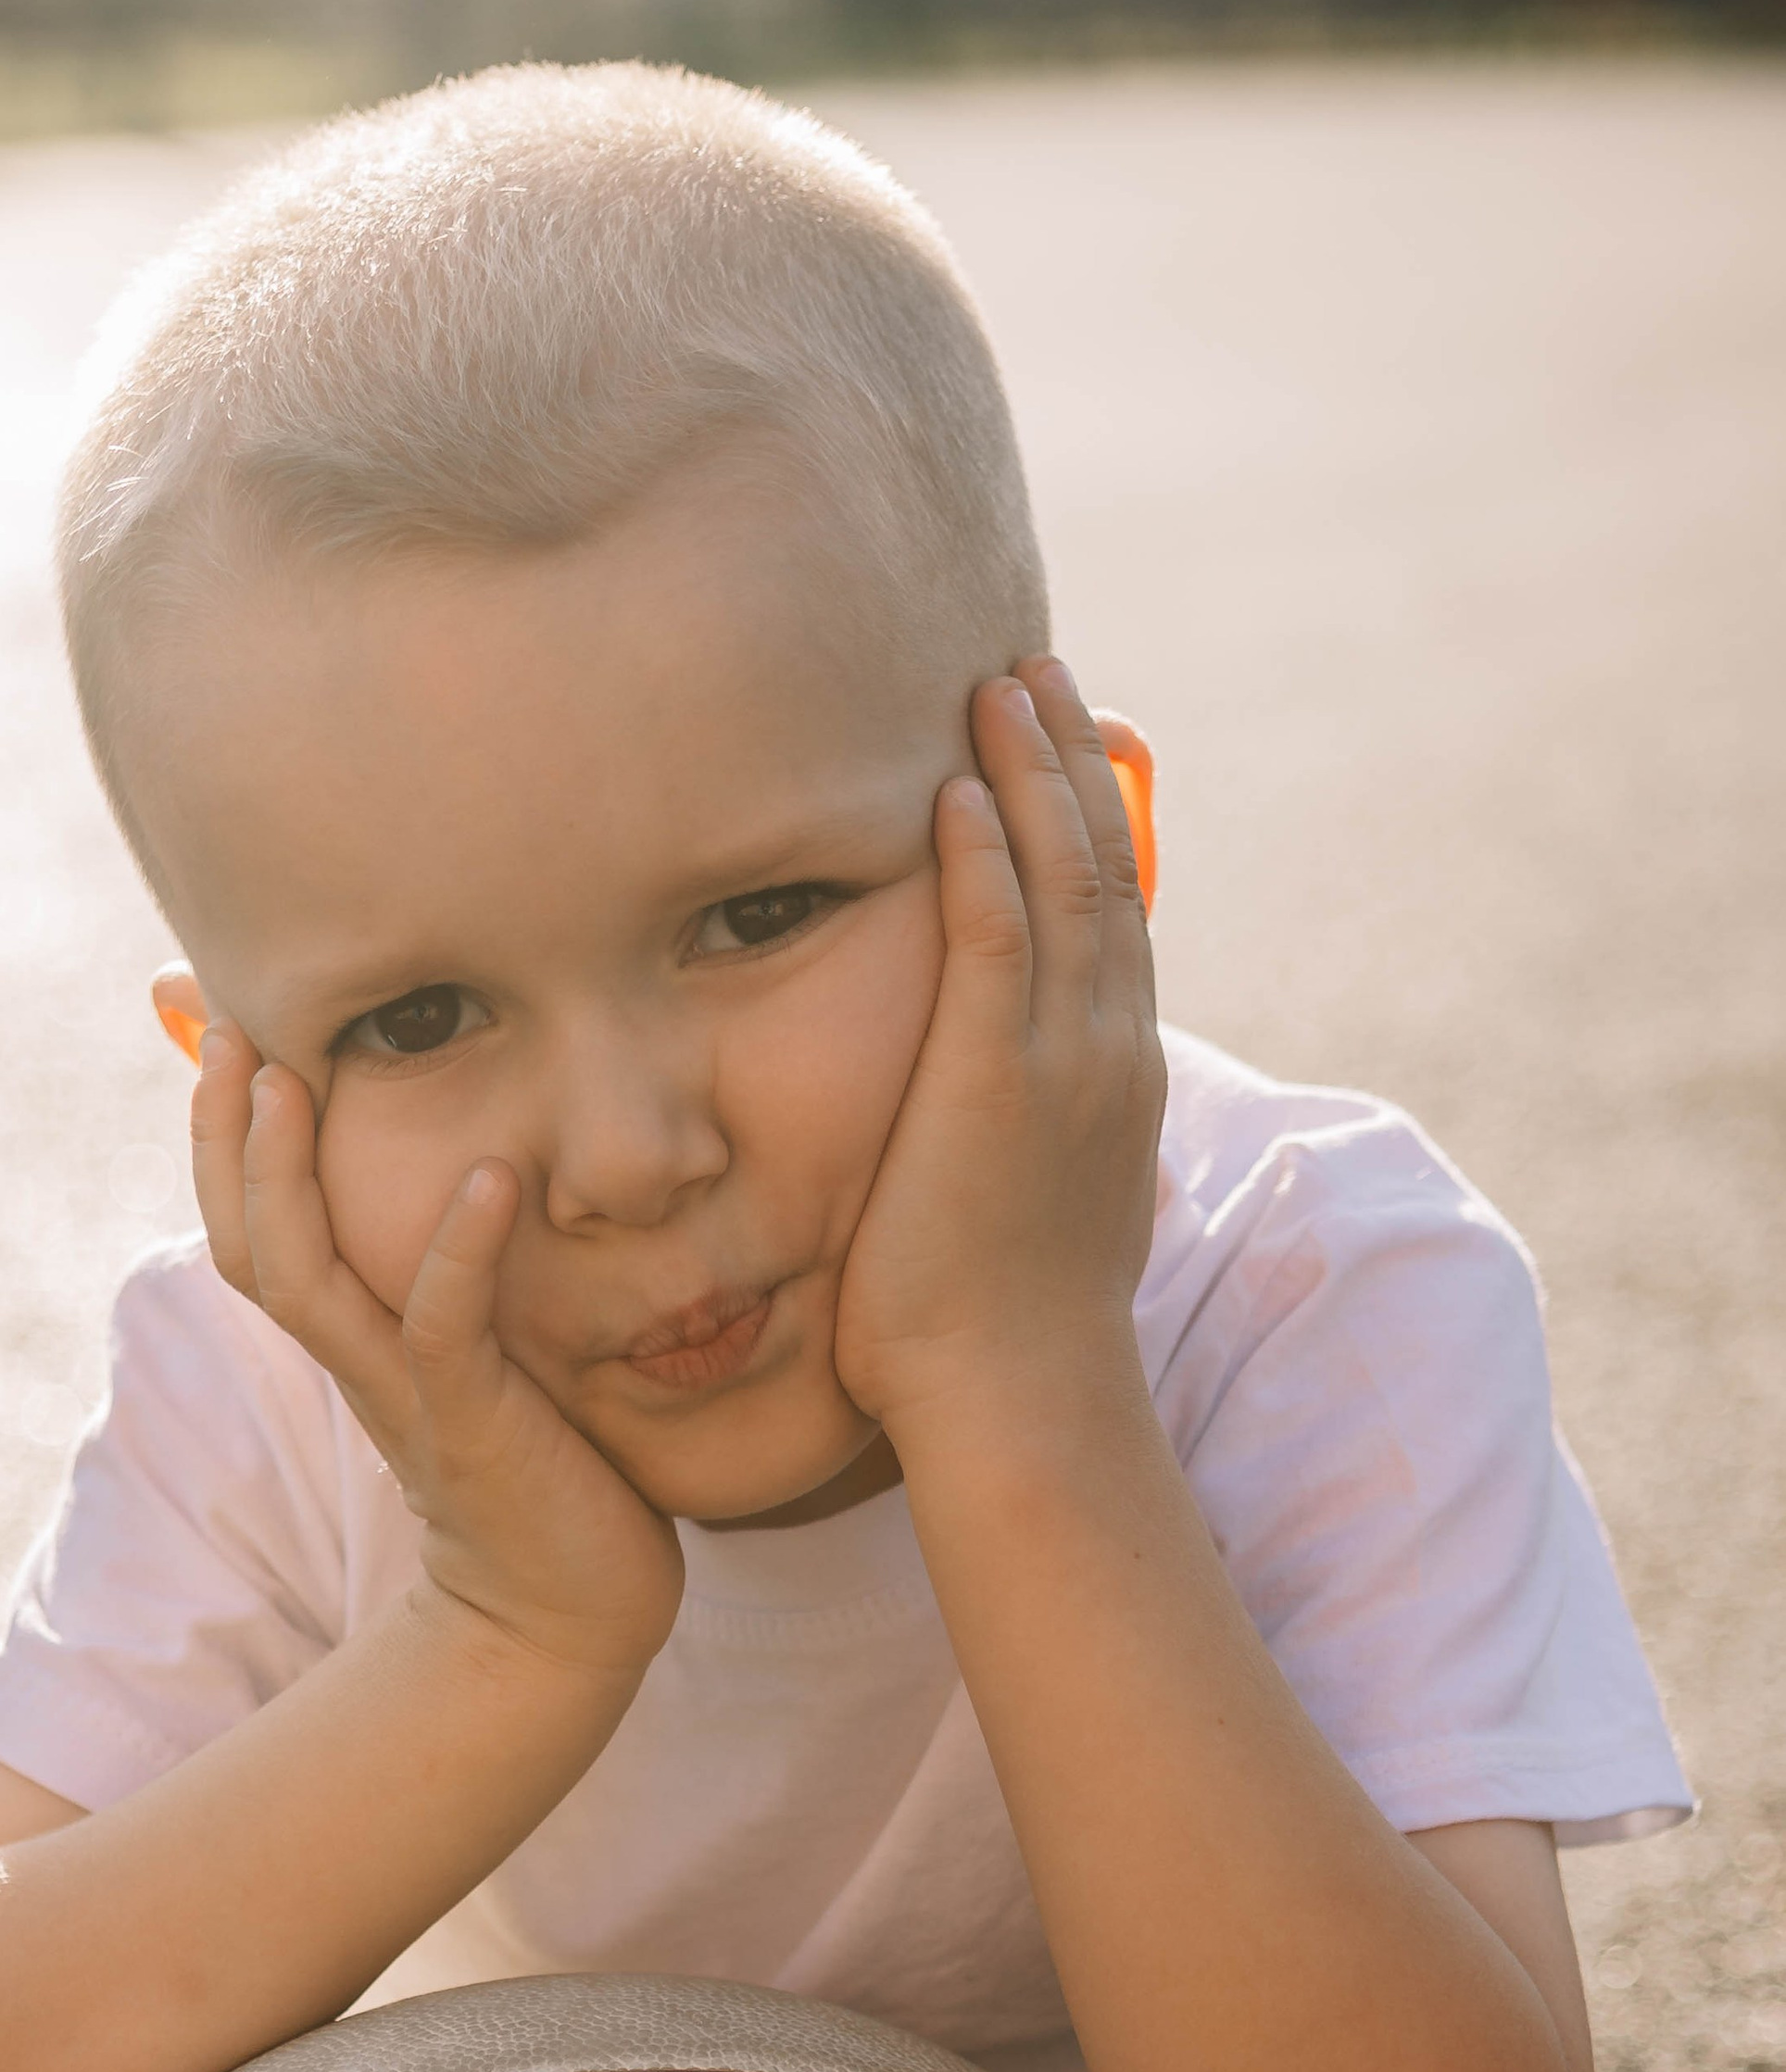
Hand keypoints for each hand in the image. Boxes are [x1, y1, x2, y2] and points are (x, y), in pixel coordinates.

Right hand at [189, 1028, 684, 1679]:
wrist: (567, 1615)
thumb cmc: (543, 1470)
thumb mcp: (485, 1355)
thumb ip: (457, 1273)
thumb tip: (466, 1170)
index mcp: (353, 1341)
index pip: (252, 1229)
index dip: (221, 1137)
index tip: (225, 1026)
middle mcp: (358, 1363)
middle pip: (247, 1244)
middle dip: (221, 1138)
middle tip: (227, 1027)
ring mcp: (406, 1397)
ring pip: (302, 1281)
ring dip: (286, 1180)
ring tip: (291, 1080)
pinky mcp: (474, 1427)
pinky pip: (445, 1331)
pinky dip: (459, 1255)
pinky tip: (489, 1177)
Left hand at [832, 659, 1165, 1437]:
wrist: (1019, 1399)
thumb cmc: (1008, 1329)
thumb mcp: (1039, 1205)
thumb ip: (1033, 1139)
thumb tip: (1015, 1126)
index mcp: (1119, 1073)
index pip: (1115, 914)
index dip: (1093, 818)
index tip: (1065, 741)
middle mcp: (1108, 1049)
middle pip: (1100, 868)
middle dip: (1067, 760)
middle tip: (1035, 672)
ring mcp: (1062, 1062)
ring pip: (1060, 880)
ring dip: (1026, 775)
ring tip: (996, 689)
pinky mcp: (997, 1083)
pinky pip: (995, 939)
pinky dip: (982, 858)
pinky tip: (954, 792)